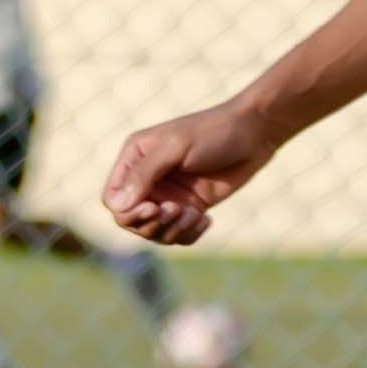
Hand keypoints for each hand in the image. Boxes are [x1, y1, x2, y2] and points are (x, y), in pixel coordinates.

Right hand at [101, 98, 276, 248]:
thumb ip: (145, 173)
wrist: (254, 133)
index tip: (154, 208)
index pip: (113, 199)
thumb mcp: (175, 147)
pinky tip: (207, 220)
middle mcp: (147, 179)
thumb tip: (118, 206)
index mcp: (135, 158)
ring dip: (174, 231)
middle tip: (178, 210)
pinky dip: (189, 234)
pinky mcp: (189, 207)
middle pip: (130, 221)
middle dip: (152, 223)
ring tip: (196, 215)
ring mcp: (168, 195)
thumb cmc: (213, 132)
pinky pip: (177, 235)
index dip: (128, 212)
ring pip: (154, 232)